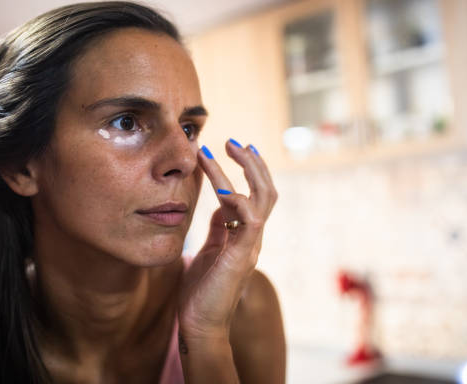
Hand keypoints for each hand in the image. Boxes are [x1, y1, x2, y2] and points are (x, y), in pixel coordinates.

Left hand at [178, 139, 276, 341]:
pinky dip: (239, 201)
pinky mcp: (242, 256)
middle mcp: (253, 237)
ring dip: (248, 170)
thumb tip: (219, 206)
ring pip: (262, 199)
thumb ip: (218, 228)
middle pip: (266, 191)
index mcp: (245, 235)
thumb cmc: (201, 292)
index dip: (248, 170)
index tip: (235, 148)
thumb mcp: (209, 250)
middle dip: (253, 162)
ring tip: (230, 149)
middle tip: (234, 141)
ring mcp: (251, 246)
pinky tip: (222, 188)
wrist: (200, 325)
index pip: (254, 194)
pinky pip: (250, 222)